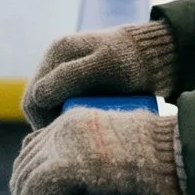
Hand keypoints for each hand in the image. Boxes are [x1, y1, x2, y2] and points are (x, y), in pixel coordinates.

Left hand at [8, 108, 189, 194]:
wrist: (179, 154)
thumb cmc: (164, 161)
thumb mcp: (123, 153)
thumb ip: (100, 160)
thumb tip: (92, 191)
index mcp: (76, 121)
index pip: (34, 150)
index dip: (26, 182)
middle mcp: (63, 128)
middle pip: (25, 166)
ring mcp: (64, 144)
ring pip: (25, 182)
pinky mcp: (67, 164)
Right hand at [20, 22, 175, 128]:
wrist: (160, 54)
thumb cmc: (135, 60)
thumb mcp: (105, 67)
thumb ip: (70, 77)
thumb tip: (38, 96)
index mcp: (57, 51)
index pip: (33, 98)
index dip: (43, 123)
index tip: (64, 140)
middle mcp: (57, 59)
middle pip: (40, 103)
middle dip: (52, 124)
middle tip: (73, 142)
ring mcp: (67, 69)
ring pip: (53, 106)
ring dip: (62, 121)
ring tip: (82, 137)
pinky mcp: (79, 80)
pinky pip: (66, 104)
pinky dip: (72, 117)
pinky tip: (88, 128)